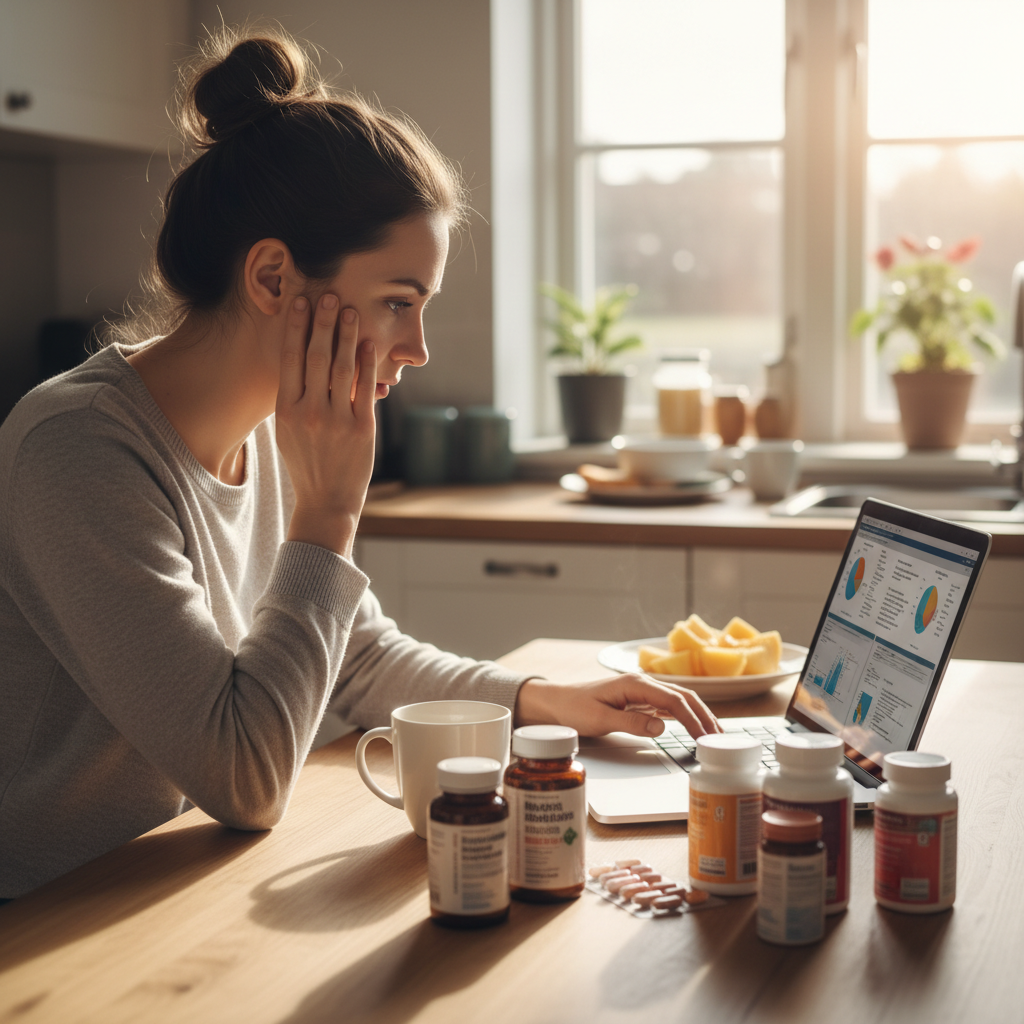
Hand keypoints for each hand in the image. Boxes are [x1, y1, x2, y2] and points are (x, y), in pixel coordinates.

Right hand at [276, 294, 376, 557]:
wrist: (326, 502)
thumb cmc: (307, 463)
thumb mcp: (287, 431)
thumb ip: (293, 398)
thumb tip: (299, 360)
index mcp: (286, 411)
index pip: (289, 360)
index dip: (295, 329)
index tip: (300, 303)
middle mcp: (309, 412)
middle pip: (315, 357)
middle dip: (322, 323)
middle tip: (328, 294)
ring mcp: (336, 420)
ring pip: (341, 368)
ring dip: (347, 335)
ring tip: (350, 310)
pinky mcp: (362, 428)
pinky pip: (364, 388)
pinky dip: (366, 362)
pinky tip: (368, 342)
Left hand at [514, 673, 721, 738]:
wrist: (556, 703)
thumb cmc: (573, 709)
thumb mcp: (599, 720)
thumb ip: (631, 723)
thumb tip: (661, 728)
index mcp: (634, 684)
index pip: (674, 701)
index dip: (693, 719)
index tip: (705, 737)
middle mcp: (641, 684)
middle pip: (683, 696)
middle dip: (704, 715)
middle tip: (720, 738)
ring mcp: (641, 691)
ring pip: (678, 700)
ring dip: (697, 715)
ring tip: (714, 734)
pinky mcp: (638, 701)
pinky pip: (667, 706)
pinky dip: (684, 716)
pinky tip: (693, 727)